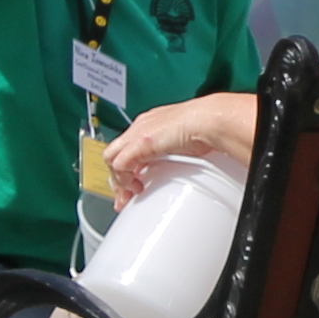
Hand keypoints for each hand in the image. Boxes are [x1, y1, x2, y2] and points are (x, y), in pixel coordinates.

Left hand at [109, 92, 256, 195]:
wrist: (207, 120)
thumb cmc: (204, 129)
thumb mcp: (183, 145)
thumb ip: (174, 154)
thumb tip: (183, 166)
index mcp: (149, 125)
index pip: (126, 148)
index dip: (126, 169)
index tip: (133, 185)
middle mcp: (139, 128)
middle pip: (114, 154)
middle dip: (118, 178)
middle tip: (126, 196)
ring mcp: (137, 135)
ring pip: (111, 159)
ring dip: (119, 180)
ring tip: (131, 194)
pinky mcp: (138, 144)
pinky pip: (119, 165)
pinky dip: (124, 179)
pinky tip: (136, 187)